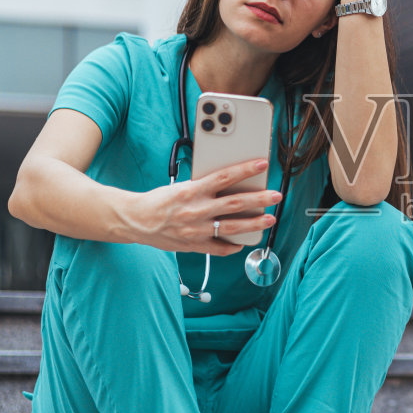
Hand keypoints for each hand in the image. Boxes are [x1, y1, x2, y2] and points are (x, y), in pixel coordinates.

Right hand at [128, 157, 282, 253]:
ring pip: (233, 227)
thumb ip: (203, 188)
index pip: (225, 177)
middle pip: (236, 203)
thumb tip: (228, 184)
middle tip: (276, 196)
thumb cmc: (158, 201)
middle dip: (260, 199)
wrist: (135, 221)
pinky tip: (242, 242)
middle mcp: (196, 210)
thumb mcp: (181, 186)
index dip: (246, 170)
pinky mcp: (194, 245)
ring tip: (270, 219)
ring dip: (254, 223)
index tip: (262, 164)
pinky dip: (232, 246)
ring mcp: (196, 230)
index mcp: (192, 191)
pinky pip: (219, 248)